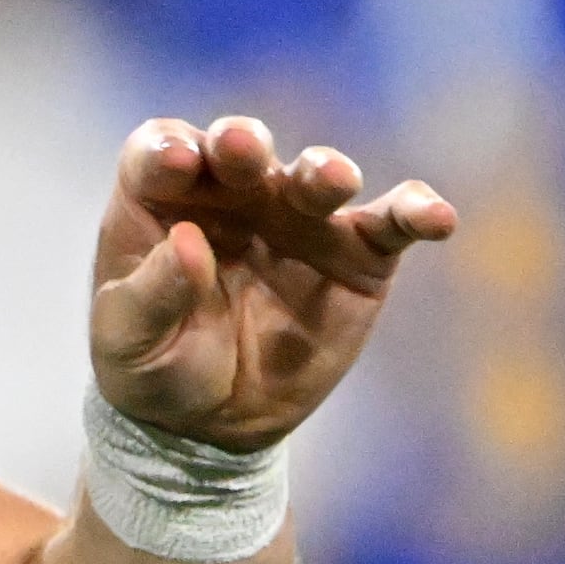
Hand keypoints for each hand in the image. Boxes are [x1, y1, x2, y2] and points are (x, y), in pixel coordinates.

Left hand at [90, 115, 457, 452]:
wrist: (210, 421)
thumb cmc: (152, 364)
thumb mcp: (129, 338)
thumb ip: (152, 292)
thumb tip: (188, 243)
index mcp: (162, 199)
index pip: (160, 151)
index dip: (167, 149)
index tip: (178, 163)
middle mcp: (232, 194)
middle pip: (239, 148)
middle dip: (243, 142)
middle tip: (244, 147)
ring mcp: (299, 221)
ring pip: (316, 178)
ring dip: (324, 170)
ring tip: (333, 178)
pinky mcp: (357, 258)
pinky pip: (391, 226)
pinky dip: (415, 212)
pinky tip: (435, 218)